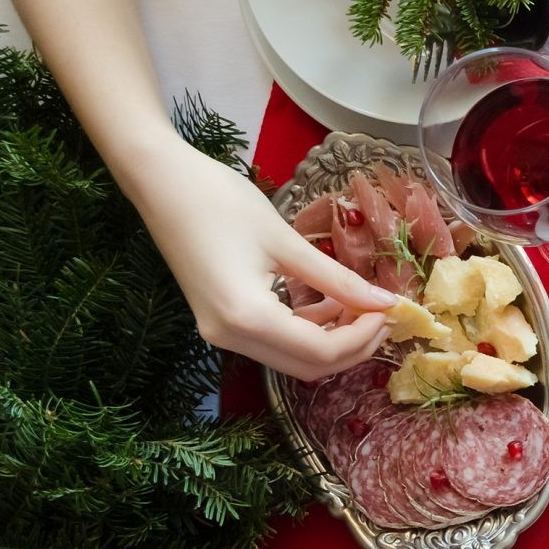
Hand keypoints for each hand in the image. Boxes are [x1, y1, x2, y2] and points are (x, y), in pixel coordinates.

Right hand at [126, 140, 393, 380]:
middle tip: (383, 314)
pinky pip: (274, 342)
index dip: (363, 337)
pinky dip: (306, 330)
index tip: (390, 311)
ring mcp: (220, 333)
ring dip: (332, 340)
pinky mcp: (219, 321)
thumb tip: (384, 303)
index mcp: (246, 318)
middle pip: (308, 366)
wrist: (159, 181)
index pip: (320, 352)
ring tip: (361, 305)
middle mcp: (229, 337)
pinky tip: (329, 303)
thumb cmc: (219, 201)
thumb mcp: (286, 242)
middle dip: (353, 346)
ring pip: (292, 359)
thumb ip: (338, 279)